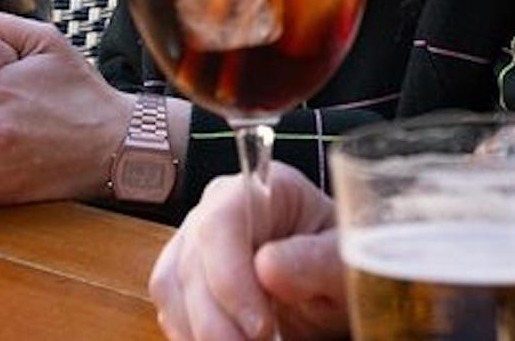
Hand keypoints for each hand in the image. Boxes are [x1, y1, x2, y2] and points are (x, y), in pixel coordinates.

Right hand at [150, 163, 346, 340]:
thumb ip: (315, 260)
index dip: (231, 278)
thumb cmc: (336, 260)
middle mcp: (219, 205)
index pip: (222, 222)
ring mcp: (197, 237)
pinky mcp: (186, 273)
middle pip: (192, 261)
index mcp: (261, 188)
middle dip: (218, 322)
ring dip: (202, 332)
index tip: (261, 329)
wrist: (328, 278)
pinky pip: (171, 307)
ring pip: (172, 286)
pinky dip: (193, 336)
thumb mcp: (342, 261)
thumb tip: (268, 267)